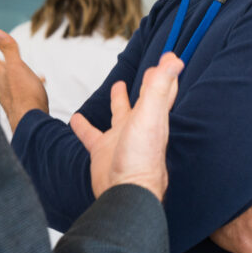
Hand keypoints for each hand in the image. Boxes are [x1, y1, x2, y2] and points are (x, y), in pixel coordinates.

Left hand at [0, 29, 47, 131]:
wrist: (31, 123)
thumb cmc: (25, 94)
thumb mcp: (17, 66)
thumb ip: (7, 48)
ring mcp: (6, 94)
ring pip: (1, 79)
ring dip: (3, 70)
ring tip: (4, 65)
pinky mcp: (15, 103)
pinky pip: (16, 88)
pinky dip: (21, 81)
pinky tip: (35, 81)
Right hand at [70, 52, 181, 202]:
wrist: (124, 192)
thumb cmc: (141, 157)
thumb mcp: (150, 116)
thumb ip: (159, 88)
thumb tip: (175, 61)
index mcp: (153, 117)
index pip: (163, 90)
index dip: (166, 74)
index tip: (170, 59)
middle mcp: (139, 127)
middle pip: (145, 101)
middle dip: (148, 86)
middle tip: (149, 72)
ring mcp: (121, 139)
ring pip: (120, 115)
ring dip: (118, 102)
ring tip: (116, 87)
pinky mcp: (102, 151)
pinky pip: (91, 135)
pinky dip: (84, 126)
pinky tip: (76, 119)